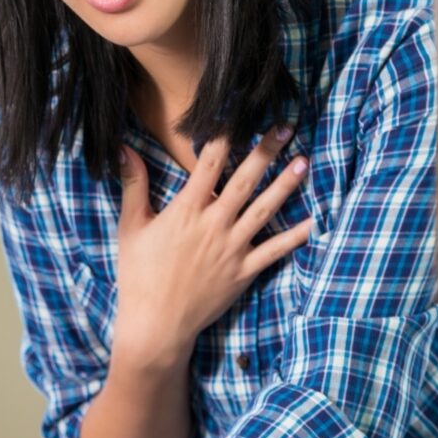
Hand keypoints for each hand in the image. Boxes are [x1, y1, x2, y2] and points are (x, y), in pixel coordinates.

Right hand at [115, 128, 311, 363]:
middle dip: (266, 151)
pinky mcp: (244, 272)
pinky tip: (313, 221)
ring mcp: (232, 248)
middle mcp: (213, 224)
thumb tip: (124, 149)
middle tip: (286, 128)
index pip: (207, 164)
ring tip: (304, 162)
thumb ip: (134, 185)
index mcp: (185, 210)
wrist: (156, 324)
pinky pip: (275, 251)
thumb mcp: (131, 227)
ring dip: (286, 185)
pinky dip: (295, 237)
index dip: (223, 136)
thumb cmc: (138, 274)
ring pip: (265, 210)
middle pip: (244, 180)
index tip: (237, 114)